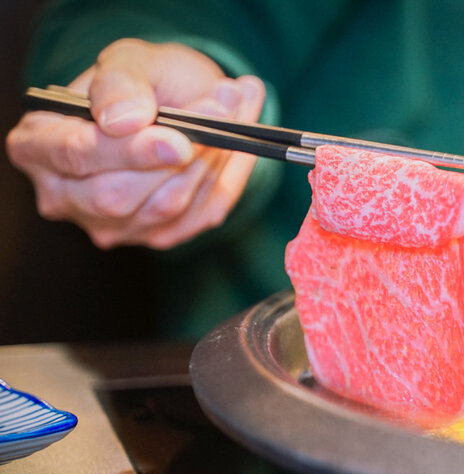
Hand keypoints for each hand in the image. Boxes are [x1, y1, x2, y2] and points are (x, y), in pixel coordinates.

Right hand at [6, 38, 265, 248]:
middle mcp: (66, 196)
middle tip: (223, 107)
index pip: (76, 156)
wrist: (178, 100)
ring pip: (165, 207)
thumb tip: (123, 120)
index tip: (179, 138)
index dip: (129, 150)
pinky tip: (236, 137)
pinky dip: (227, 173)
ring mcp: (112, 224)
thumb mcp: (129, 60)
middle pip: (117, 196)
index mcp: (39, 145)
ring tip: (231, 107)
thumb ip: (121, 83)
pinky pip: (201, 212)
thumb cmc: (142, 80)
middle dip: (177, 156)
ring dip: (210, 158)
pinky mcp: (158, 235)